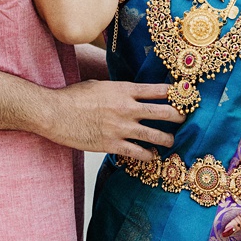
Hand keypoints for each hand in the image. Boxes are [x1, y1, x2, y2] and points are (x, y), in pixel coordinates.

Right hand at [39, 80, 185, 160]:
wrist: (56, 113)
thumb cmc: (74, 97)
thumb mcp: (100, 84)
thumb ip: (118, 90)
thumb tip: (131, 92)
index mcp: (124, 89)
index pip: (158, 90)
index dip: (175, 92)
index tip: (184, 94)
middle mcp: (128, 108)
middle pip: (165, 112)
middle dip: (179, 116)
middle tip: (184, 118)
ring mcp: (122, 128)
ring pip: (157, 136)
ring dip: (168, 139)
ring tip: (171, 140)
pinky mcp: (114, 145)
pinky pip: (140, 154)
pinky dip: (149, 156)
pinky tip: (152, 156)